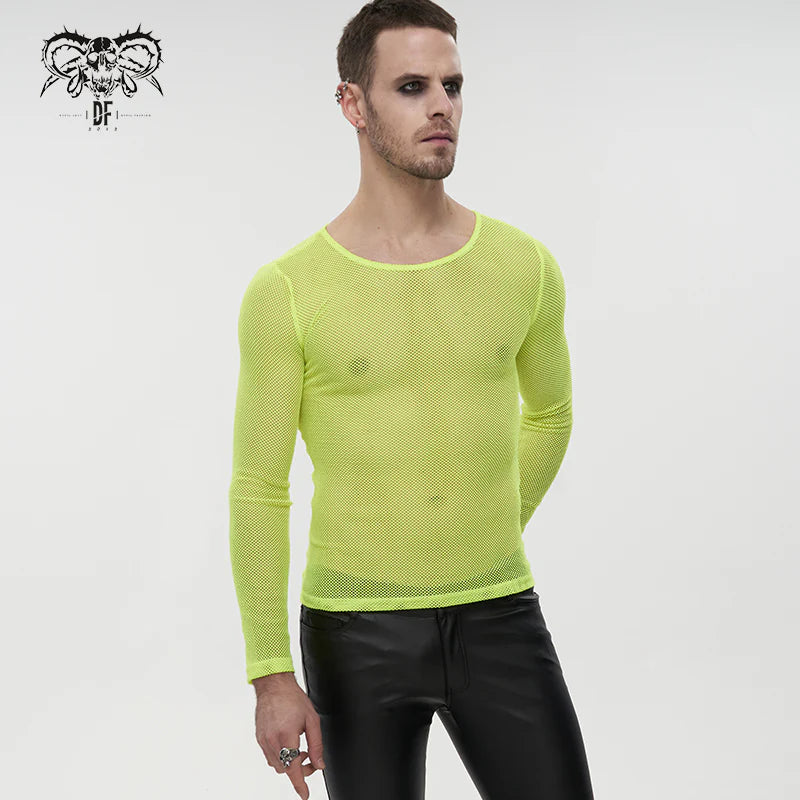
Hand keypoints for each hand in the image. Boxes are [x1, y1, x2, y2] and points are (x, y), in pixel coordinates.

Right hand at [254, 673, 325, 798]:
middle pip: (286, 769)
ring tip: (299, 749)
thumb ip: (316, 745)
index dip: (300, 784)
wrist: (274, 685)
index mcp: (287, 735)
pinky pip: (270, 756)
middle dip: (299, 769)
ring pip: (277, 765)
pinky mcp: (259, 738)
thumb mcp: (312, 720)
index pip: (293, 769)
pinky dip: (280, 757)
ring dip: (289, 763)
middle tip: (309, 759)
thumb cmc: (293, 698)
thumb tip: (319, 764)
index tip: (304, 795)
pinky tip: (288, 744)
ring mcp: (263, 740)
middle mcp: (272, 740)